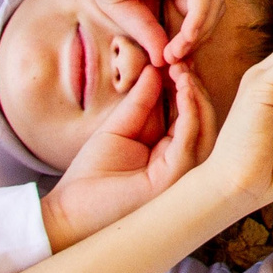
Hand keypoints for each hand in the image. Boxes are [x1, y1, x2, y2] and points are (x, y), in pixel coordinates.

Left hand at [39, 66, 217, 249]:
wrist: (67, 215)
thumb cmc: (89, 180)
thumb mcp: (117, 130)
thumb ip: (139, 102)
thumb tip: (155, 70)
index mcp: (168, 155)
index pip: (186, 115)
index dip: (183, 85)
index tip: (176, 58)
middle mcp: (181, 165)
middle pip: (201, 119)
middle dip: (194, 86)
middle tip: (182, 58)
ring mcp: (182, 174)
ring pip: (204, 127)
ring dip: (196, 94)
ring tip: (183, 68)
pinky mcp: (175, 178)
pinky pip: (191, 138)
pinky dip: (190, 110)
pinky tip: (183, 87)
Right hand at [70, 0, 221, 70]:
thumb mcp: (123, 8)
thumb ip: (147, 31)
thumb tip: (165, 60)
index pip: (200, 15)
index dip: (189, 43)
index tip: (170, 66)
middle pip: (213, 9)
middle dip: (197, 41)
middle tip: (174, 63)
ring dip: (199, 32)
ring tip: (176, 54)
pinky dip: (198, 15)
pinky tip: (184, 37)